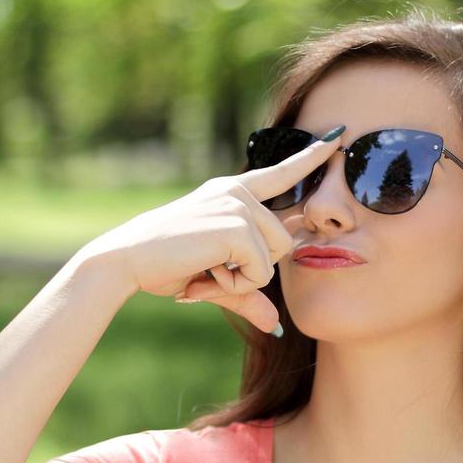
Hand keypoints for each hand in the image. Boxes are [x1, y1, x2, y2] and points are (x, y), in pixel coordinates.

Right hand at [81, 125, 344, 333]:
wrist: (126, 261)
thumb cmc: (164, 266)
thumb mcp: (213, 279)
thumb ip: (247, 295)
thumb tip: (274, 327)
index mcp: (232, 192)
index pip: (282, 173)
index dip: (311, 157)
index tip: (337, 136)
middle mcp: (238, 192)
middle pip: (285, 242)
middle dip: (255, 269)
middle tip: (211, 269)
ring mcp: (238, 206)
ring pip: (275, 258)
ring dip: (244, 278)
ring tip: (206, 268)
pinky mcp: (236, 225)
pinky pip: (260, 271)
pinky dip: (235, 284)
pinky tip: (206, 271)